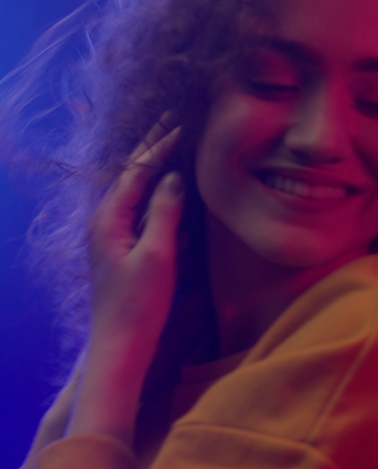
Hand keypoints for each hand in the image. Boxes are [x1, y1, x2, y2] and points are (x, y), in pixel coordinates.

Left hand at [68, 121, 184, 442]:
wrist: (120, 346)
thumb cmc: (138, 304)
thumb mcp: (158, 255)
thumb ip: (165, 212)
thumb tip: (173, 177)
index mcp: (109, 218)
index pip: (136, 171)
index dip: (160, 147)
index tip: (181, 125)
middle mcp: (105, 223)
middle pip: (131, 176)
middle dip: (153, 149)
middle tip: (173, 123)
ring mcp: (111, 238)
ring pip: (137, 195)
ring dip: (157, 172)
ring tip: (175, 150)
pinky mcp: (122, 253)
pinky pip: (142, 215)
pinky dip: (159, 200)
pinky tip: (175, 197)